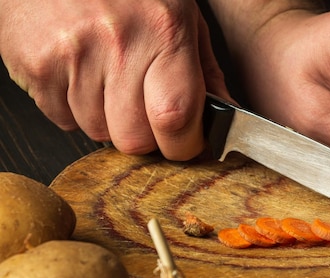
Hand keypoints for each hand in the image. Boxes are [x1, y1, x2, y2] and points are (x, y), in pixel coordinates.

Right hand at [0, 0, 229, 159]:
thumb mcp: (181, 15)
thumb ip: (206, 71)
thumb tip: (225, 114)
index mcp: (164, 32)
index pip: (176, 118)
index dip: (183, 145)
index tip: (185, 144)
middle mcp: (119, 44)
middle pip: (134, 140)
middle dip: (144, 138)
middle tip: (144, 111)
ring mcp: (74, 55)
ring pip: (97, 133)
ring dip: (107, 120)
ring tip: (107, 80)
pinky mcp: (38, 64)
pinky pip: (62, 119)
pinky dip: (73, 109)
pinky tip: (80, 75)